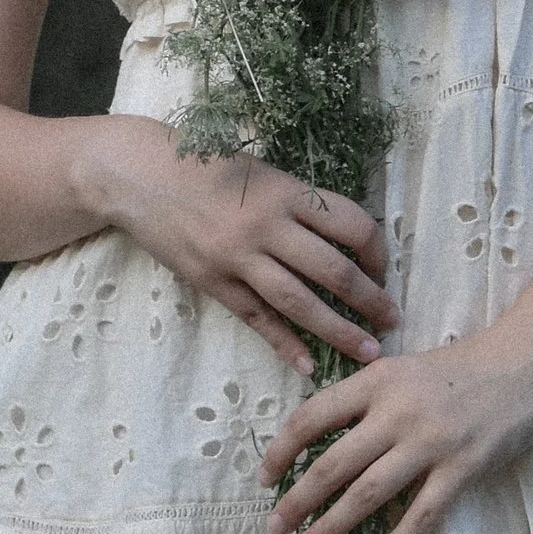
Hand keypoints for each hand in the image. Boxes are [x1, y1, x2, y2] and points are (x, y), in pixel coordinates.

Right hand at [94, 116, 398, 375]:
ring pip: (301, 303)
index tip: (384, 271)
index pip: (353, 226)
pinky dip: (286, 345)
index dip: (377, 253)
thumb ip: (299, 203)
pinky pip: (258, 320)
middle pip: (334, 271)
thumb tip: (347, 238)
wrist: (139, 175)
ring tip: (369, 353)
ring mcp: (239, 258)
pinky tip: (309, 366)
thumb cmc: (206, 167)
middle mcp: (267, 226)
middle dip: (371, 302)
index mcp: (287, 192)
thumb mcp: (261, 172)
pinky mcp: (214, 282)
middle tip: (392, 322)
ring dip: (340, 332)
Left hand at [259, 330, 532, 533]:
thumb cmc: (460, 369)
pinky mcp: (462, 470)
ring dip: (331, 525)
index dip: (281, 450)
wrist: (526, 365)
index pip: (312, 416)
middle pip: (333, 464)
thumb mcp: (403, 369)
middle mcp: (397, 412)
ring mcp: (430, 443)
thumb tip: (319, 439)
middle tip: (275, 526)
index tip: (264, 477)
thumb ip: (365, 399)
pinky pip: (420, 517)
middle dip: (297, 499)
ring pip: (367, 494)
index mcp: (377, 380)